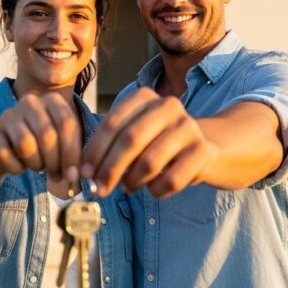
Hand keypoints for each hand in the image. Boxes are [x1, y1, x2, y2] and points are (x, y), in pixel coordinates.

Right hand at [0, 92, 82, 182]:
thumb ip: (73, 153)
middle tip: (56, 174)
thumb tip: (74, 175)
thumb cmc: (42, 143)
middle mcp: (30, 102)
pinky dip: (15, 168)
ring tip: (38, 166)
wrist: (8, 143)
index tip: (73, 174)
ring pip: (25, 145)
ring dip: (35, 164)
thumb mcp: (61, 141)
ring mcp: (9, 115)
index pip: (67, 123)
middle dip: (54, 162)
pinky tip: (20, 167)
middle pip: (47, 135)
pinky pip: (4, 155)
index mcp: (52, 100)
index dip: (71, 152)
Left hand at [80, 87, 215, 197]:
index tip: (84, 173)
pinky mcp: (201, 151)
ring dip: (132, 181)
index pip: (112, 123)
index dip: (95, 151)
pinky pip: (171, 180)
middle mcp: (168, 106)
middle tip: (99, 189)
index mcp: (145, 97)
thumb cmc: (157, 143)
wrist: (204, 147)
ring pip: (150, 162)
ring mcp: (187, 127)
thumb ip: (109, 146)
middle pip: (130, 140)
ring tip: (128, 187)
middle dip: (109, 169)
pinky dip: (156, 191)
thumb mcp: (134, 133)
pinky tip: (153, 188)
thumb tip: (85, 173)